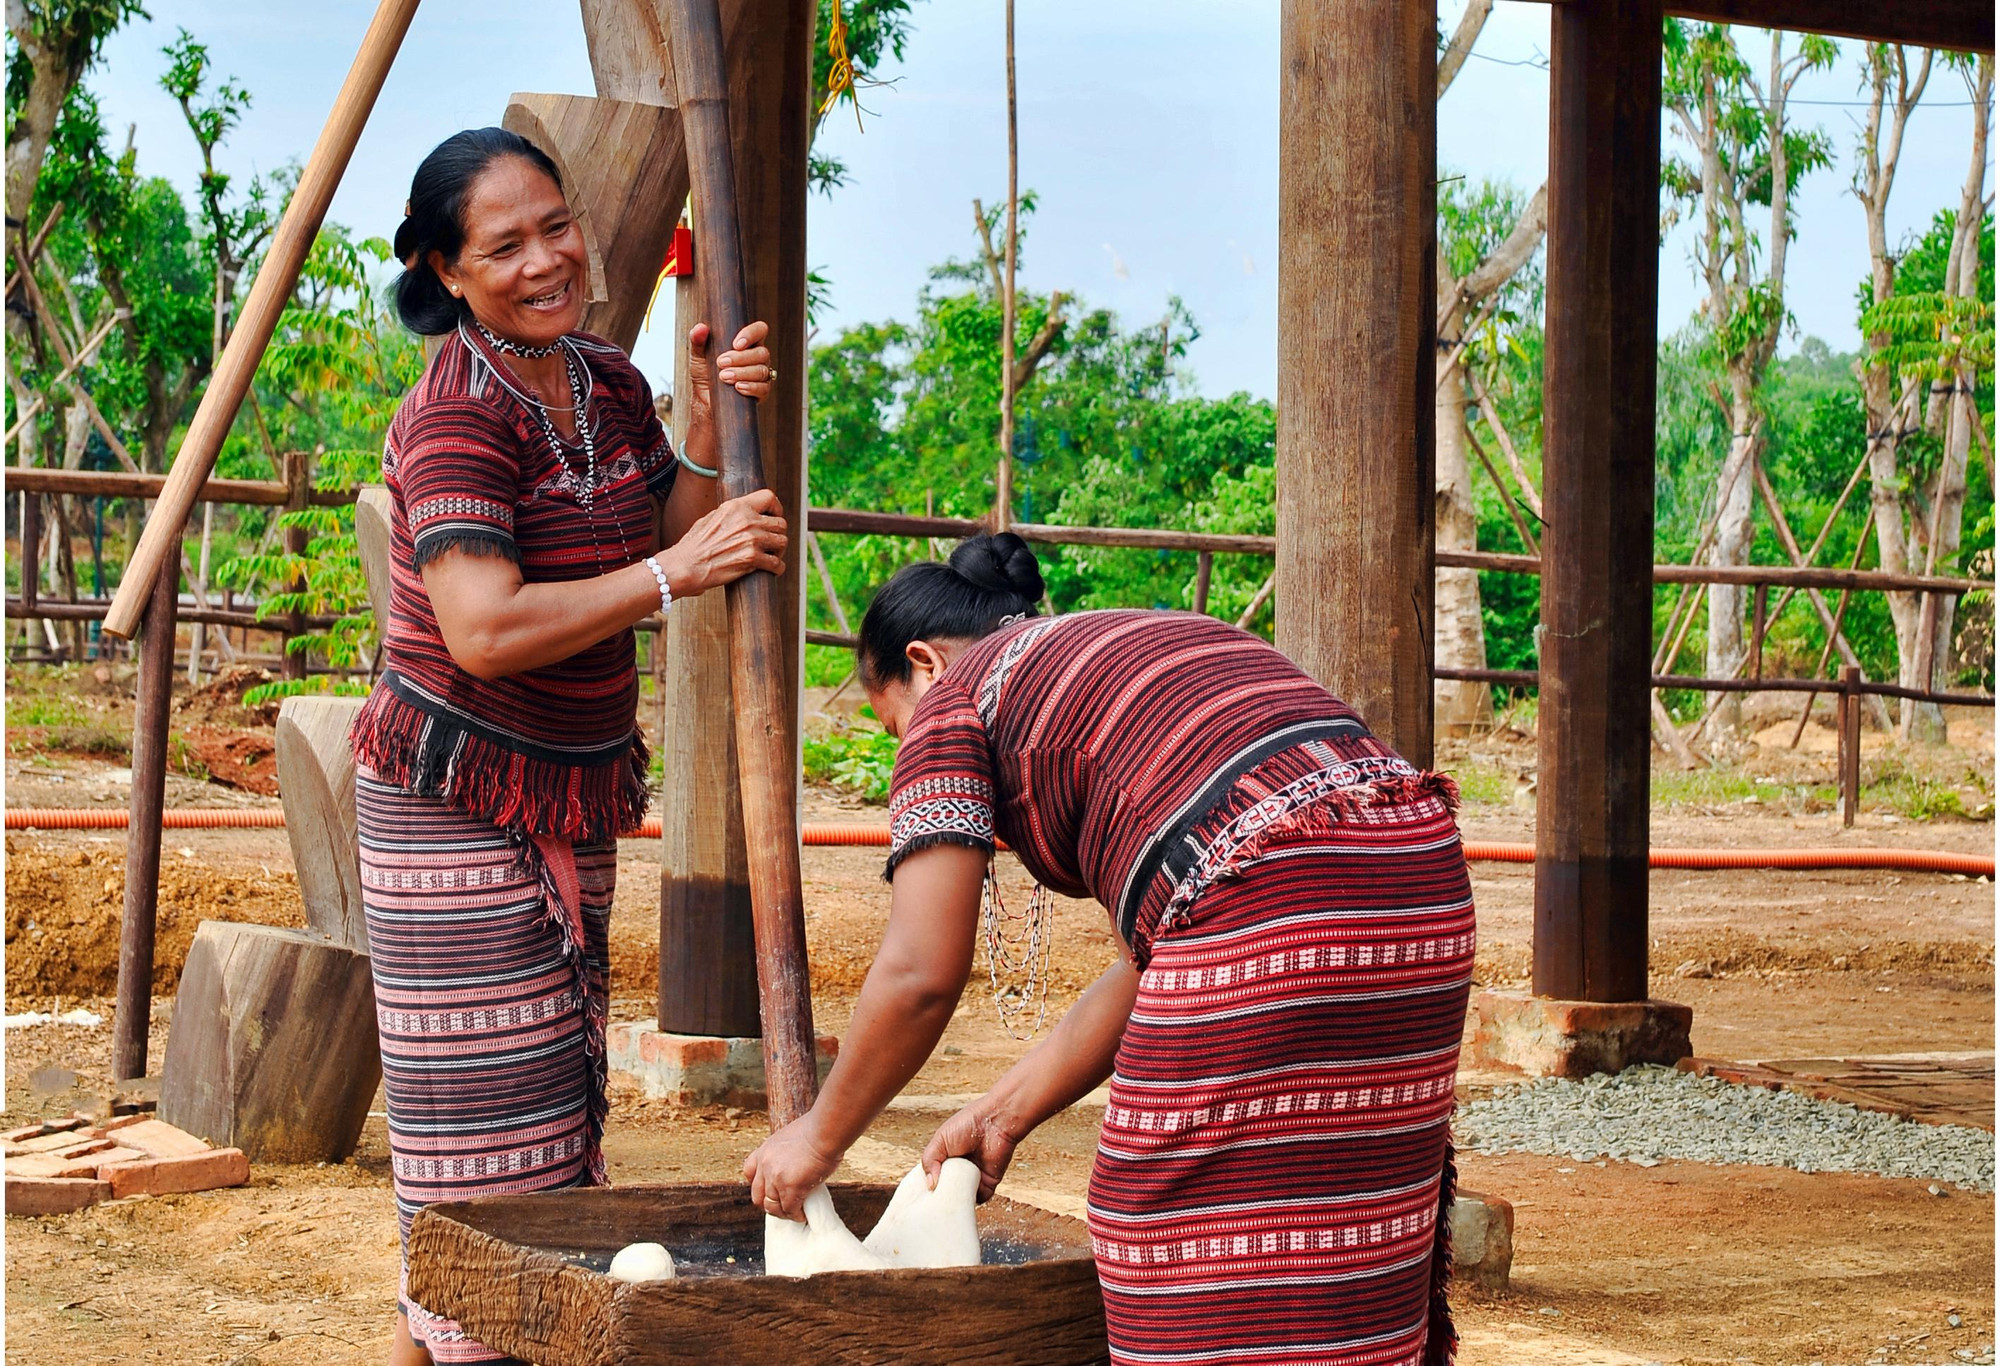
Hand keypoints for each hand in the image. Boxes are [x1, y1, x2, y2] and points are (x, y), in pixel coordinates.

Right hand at [663, 489, 787, 594]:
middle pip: (781, 523)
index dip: (777, 508)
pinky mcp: (752, 558)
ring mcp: (751, 539)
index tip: (774, 518)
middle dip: (778, 534)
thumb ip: (730, 515)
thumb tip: (744, 515)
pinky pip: (777, 563)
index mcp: (736, 506)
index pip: (769, 497)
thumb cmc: (693, 546)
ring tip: (771, 558)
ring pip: (782, 542)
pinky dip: (778, 568)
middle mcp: (746, 520)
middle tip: (771, 545)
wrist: (684, 566)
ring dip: (779, 551)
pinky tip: (772, 571)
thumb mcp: (710, 518)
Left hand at [684, 318, 772, 439]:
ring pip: (762, 370)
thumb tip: (700, 328)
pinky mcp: (762, 392)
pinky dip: (750, 387)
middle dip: (740, 358)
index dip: (752, 334)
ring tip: (724, 377)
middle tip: (721, 363)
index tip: (736, 344)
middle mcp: (758, 357)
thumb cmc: (705, 374)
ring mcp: (761, 375)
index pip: (759, 330)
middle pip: (762, 352)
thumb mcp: (698, 356)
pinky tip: (738, 388)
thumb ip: (698, 340)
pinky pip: (763, 388)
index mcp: (747, 343)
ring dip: (742, 373)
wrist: (706, 400)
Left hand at [744, 1115, 842, 1222]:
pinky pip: (789, 1209)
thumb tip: (796, 1163)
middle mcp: (765, 1165)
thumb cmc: (817, 1129)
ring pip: (772, 1206)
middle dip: (770, 1203)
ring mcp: (776, 1177)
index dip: (759, 1184)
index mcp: (765, 1150)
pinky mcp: (791, 1187)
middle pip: (758, 1195)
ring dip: (783, 1212)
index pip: (749, 1173)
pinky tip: (803, 1214)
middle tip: (784, 1205)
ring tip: (795, 1212)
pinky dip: (796, 1215)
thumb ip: (787, 1152)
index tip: (770, 1188)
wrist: (825, 1130)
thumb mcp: (792, 1136)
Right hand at [920, 1097, 1022, 1203]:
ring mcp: (974, 1177)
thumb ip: (930, 1160)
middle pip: (946, 1190)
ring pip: (962, 1197)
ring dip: (957, 1199)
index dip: (927, 1186)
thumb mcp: (940, 1139)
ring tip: (950, 1197)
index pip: (933, 1177)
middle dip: (941, 1196)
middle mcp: (959, 1170)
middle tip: (934, 1202)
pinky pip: (980, 1198)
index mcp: (946, 1158)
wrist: (996, 1120)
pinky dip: (974, 1199)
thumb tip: (930, 1185)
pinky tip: (967, 1194)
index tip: (920, 1196)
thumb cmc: (968, 1123)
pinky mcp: (989, 1182)